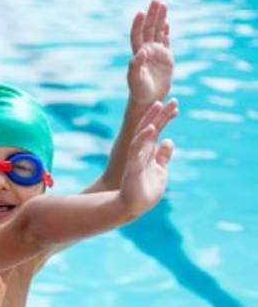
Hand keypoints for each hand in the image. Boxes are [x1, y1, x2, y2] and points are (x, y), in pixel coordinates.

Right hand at [118, 99, 176, 214]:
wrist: (133, 207)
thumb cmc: (145, 191)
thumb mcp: (160, 170)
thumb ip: (163, 156)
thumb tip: (169, 141)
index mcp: (148, 152)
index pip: (157, 130)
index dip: (165, 118)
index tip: (175, 105)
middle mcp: (141, 151)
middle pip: (151, 127)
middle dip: (160, 114)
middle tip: (171, 99)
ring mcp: (136, 157)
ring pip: (142, 134)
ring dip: (151, 119)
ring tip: (158, 105)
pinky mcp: (132, 166)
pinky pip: (137, 149)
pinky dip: (144, 138)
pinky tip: (151, 128)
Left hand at [128, 0, 172, 103]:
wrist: (149, 99)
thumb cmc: (139, 91)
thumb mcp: (135, 80)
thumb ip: (135, 66)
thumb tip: (140, 52)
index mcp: (138, 54)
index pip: (137, 35)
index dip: (138, 24)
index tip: (141, 12)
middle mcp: (146, 50)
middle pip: (149, 28)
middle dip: (152, 14)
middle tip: (156, 0)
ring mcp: (156, 53)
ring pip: (158, 32)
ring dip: (160, 18)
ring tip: (163, 4)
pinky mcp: (165, 57)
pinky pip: (165, 41)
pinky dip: (166, 31)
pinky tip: (166, 22)